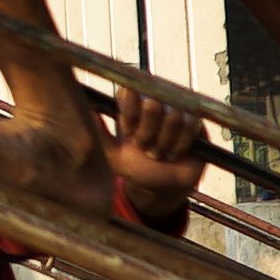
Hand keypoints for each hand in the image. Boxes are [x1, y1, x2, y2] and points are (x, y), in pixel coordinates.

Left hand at [104, 85, 206, 228]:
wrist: (164, 188)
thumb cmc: (136, 168)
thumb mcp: (113, 154)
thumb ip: (100, 133)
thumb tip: (84, 109)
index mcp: (131, 105)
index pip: (129, 91)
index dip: (130, 113)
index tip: (128, 133)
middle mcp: (153, 101)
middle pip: (152, 104)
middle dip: (147, 133)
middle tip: (144, 147)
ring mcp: (176, 109)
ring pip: (172, 117)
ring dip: (163, 142)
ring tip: (158, 153)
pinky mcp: (195, 120)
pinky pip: (190, 125)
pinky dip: (179, 145)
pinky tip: (174, 153)